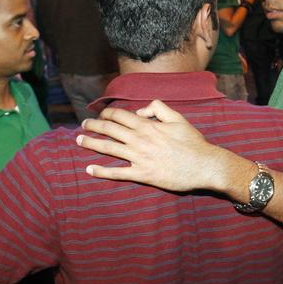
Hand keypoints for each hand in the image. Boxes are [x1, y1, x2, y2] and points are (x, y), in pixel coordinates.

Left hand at [77, 101, 224, 191]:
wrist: (204, 165)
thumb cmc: (193, 142)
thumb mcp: (178, 118)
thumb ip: (158, 108)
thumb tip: (140, 111)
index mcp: (148, 125)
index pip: (120, 115)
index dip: (107, 113)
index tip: (100, 114)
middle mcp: (140, 140)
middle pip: (110, 129)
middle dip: (93, 126)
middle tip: (83, 126)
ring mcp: (139, 158)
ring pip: (109, 148)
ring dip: (91, 143)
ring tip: (79, 141)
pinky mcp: (142, 174)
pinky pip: (117, 172)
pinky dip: (101, 171)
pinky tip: (90, 169)